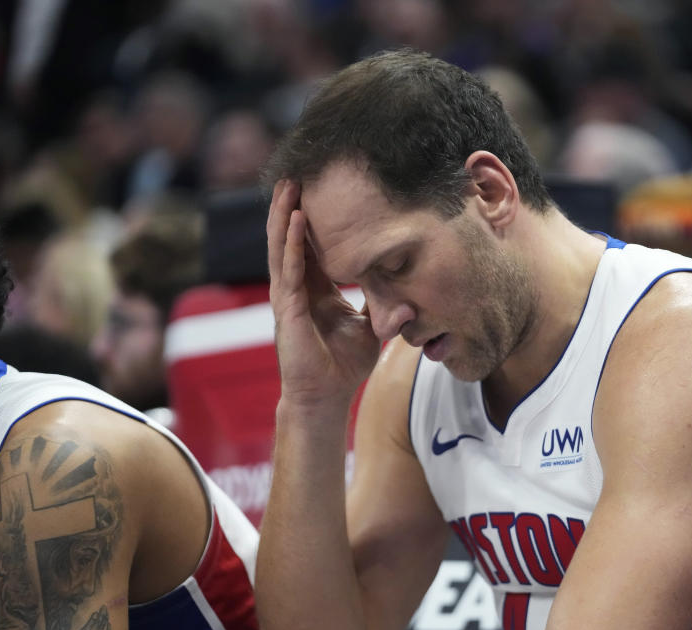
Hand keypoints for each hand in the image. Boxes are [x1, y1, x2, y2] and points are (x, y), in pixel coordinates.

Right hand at [267, 180, 380, 412]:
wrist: (327, 397)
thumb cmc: (344, 364)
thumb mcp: (371, 325)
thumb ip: (383, 304)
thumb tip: (410, 289)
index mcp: (314, 289)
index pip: (310, 244)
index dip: (312, 217)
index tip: (320, 187)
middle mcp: (296, 287)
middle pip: (291, 237)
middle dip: (293, 204)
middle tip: (299, 170)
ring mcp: (287, 296)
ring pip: (282, 246)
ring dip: (284, 213)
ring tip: (289, 182)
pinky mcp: (286, 309)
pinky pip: (288, 268)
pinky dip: (291, 242)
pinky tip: (294, 218)